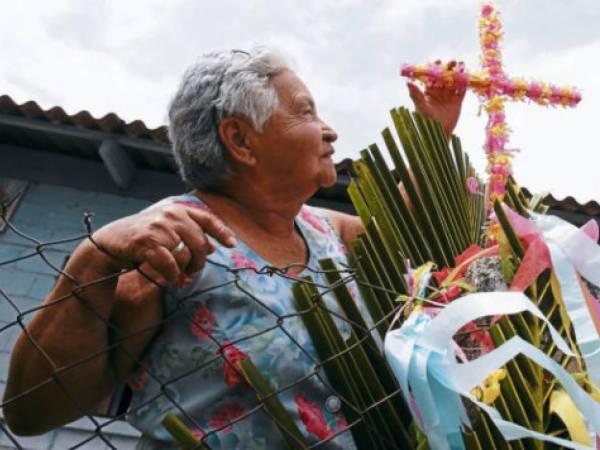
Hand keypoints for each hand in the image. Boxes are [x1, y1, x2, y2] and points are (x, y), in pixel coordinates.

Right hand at [93, 203, 236, 285]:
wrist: (109, 242)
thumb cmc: (143, 237)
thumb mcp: (167, 231)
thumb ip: (189, 235)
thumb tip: (214, 248)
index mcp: (178, 210)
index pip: (207, 219)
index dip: (221, 232)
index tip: (232, 245)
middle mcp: (171, 215)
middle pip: (200, 243)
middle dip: (199, 261)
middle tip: (193, 271)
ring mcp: (159, 227)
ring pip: (186, 255)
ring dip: (185, 269)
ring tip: (180, 274)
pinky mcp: (147, 242)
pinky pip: (170, 265)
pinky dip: (172, 274)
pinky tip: (169, 278)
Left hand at [407, 61, 466, 136]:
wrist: (438, 133)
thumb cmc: (426, 120)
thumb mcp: (421, 106)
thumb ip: (415, 94)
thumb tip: (407, 82)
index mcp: (429, 91)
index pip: (432, 77)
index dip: (435, 68)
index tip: (438, 61)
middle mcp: (439, 92)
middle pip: (445, 77)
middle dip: (448, 68)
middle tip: (452, 62)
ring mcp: (449, 96)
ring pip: (454, 82)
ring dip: (458, 74)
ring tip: (462, 66)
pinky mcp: (458, 102)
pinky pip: (462, 91)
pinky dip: (465, 84)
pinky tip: (468, 77)